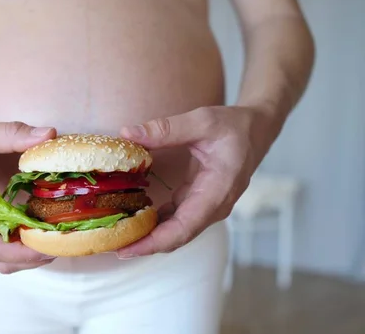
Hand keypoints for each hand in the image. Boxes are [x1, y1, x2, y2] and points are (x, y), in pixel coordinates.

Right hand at [0, 117, 56, 272]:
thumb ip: (11, 134)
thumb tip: (49, 134)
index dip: (22, 252)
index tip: (50, 245)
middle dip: (31, 257)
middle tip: (64, 241)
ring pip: (1, 257)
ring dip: (29, 253)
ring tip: (57, 236)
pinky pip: (1, 243)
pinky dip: (22, 241)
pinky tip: (43, 225)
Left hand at [116, 105, 280, 256]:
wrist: (256, 131)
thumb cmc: (234, 127)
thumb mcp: (202, 120)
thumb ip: (166, 128)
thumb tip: (128, 133)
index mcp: (217, 191)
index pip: (184, 228)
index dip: (154, 242)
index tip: (128, 249)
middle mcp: (214, 206)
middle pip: (177, 236)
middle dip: (145, 245)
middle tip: (112, 246)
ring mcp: (207, 208)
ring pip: (176, 232)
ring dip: (148, 236)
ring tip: (118, 237)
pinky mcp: (199, 203)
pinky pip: (176, 220)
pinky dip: (155, 224)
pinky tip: (133, 219)